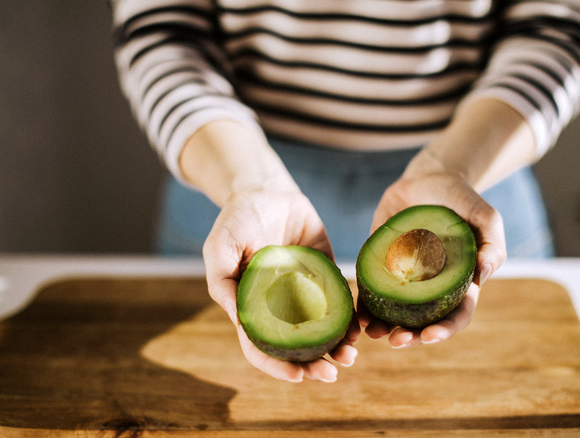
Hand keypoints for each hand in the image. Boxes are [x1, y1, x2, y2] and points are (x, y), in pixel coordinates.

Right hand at [202, 187, 359, 381]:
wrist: (268, 190)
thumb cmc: (237, 219)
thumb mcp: (220, 246)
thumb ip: (223, 281)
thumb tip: (240, 320)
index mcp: (251, 307)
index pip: (261, 347)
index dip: (277, 365)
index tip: (299, 376)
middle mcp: (279, 307)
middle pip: (296, 346)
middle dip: (314, 364)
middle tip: (333, 373)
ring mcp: (304, 293)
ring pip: (321, 330)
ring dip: (336, 347)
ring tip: (352, 355)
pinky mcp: (325, 276)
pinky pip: (340, 302)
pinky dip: (350, 318)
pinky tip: (360, 327)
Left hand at [362, 165, 505, 347]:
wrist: (428, 178)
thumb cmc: (461, 199)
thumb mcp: (485, 216)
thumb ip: (492, 244)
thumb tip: (484, 274)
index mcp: (459, 284)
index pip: (456, 315)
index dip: (445, 330)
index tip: (430, 337)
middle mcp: (431, 288)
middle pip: (423, 323)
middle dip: (411, 337)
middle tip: (396, 341)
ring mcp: (405, 279)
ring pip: (394, 313)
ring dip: (384, 328)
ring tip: (372, 334)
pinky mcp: (381, 266)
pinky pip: (371, 290)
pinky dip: (364, 306)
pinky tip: (357, 315)